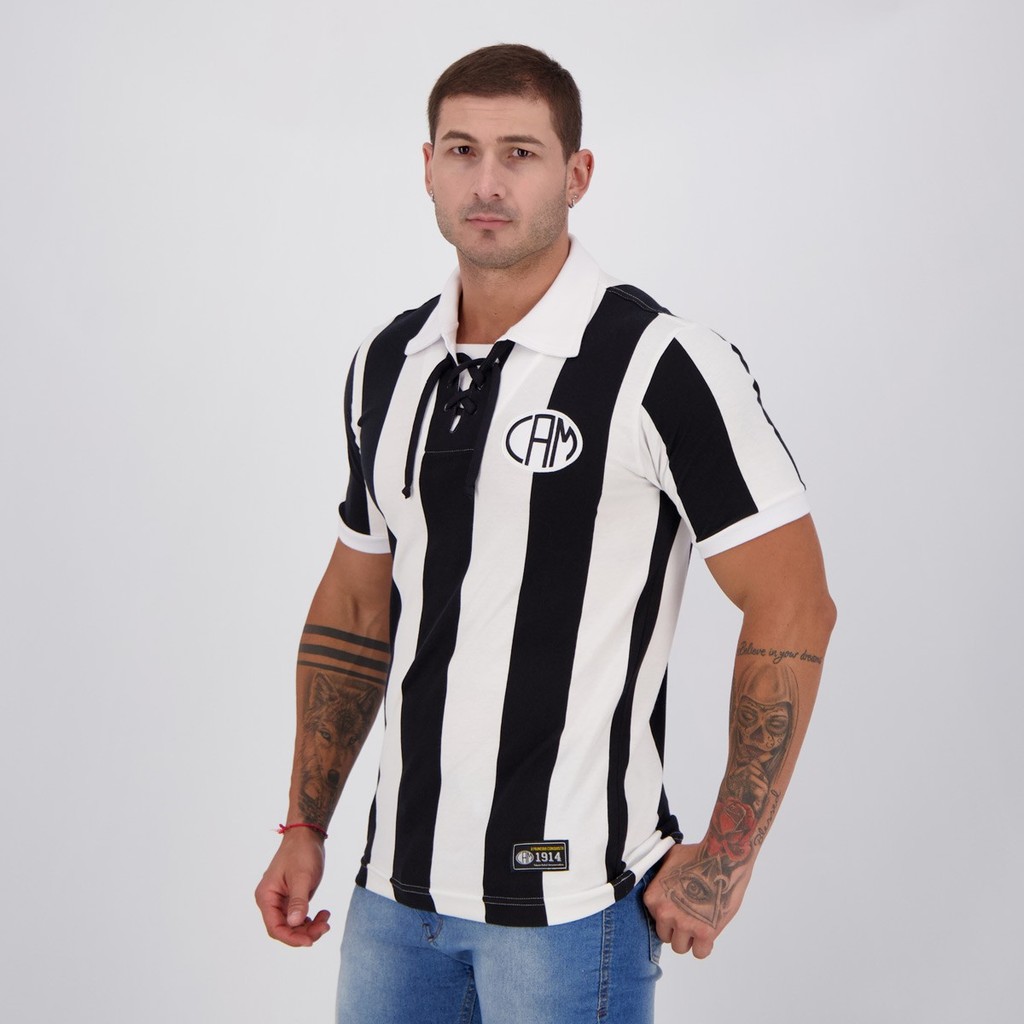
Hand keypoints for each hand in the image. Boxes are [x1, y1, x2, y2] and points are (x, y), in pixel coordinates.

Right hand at [254, 829, 330, 946]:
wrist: (306, 835)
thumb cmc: (302, 852)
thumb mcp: (302, 877)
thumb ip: (298, 901)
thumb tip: (293, 924)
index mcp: (266, 896)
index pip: (275, 927)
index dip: (292, 938)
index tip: (310, 940)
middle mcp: (270, 901)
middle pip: (284, 929)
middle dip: (304, 932)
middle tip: (325, 927)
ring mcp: (280, 900)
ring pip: (292, 925)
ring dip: (310, 927)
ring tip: (326, 918)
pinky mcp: (291, 898)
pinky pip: (298, 917)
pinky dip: (310, 919)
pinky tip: (323, 914)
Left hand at [643, 843, 748, 958]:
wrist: (722, 858)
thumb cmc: (698, 855)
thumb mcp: (669, 859)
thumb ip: (659, 871)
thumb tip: (658, 873)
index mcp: (653, 898)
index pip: (655, 920)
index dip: (669, 916)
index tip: (679, 909)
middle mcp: (664, 913)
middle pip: (666, 936)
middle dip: (677, 929)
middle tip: (690, 917)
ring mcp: (684, 924)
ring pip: (680, 947)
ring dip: (690, 939)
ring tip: (699, 924)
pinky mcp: (704, 933)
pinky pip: (699, 953)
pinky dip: (704, 946)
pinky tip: (709, 933)